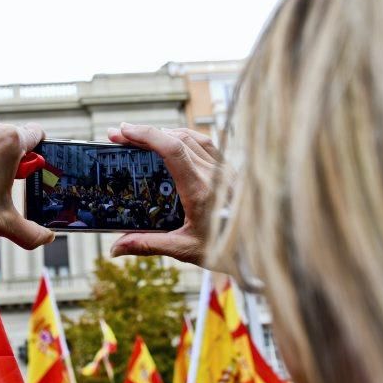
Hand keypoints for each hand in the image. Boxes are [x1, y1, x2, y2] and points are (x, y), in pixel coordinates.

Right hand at [106, 123, 232, 265]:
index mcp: (200, 189)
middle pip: (175, 139)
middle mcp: (213, 173)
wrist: (266, 250)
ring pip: (190, 137)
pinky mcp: (230, 170)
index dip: (146, 135)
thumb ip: (149, 244)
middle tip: (119, 135)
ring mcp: (224, 169)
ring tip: (140, 138)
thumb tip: (116, 248)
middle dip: (144, 133)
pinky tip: (172, 141)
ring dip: (163, 133)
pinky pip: (205, 143)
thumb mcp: (185, 249)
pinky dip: (184, 137)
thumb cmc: (230, 251)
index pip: (172, 149)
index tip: (124, 131)